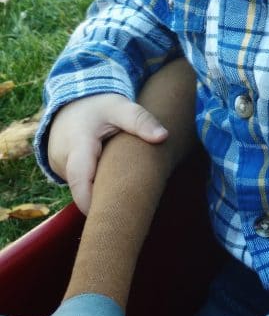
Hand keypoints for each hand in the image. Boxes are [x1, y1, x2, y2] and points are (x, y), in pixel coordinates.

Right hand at [47, 93, 167, 212]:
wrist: (73, 101)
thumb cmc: (100, 106)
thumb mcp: (121, 107)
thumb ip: (140, 120)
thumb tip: (163, 137)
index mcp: (78, 144)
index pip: (80, 180)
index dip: (92, 201)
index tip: (110, 214)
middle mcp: (63, 159)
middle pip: (82, 189)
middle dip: (101, 200)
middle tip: (128, 207)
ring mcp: (58, 165)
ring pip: (81, 187)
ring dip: (99, 188)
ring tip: (123, 186)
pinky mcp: (61, 169)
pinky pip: (79, 182)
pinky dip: (94, 182)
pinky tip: (110, 178)